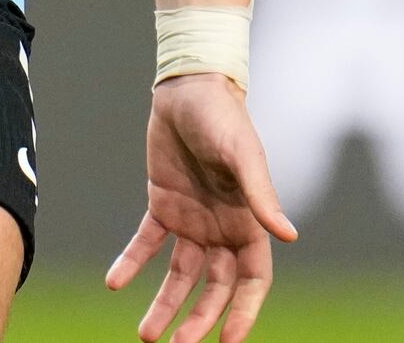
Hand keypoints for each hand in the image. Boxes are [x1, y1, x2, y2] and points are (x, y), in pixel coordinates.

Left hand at [105, 74, 298, 342]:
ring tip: (146, 334)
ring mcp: (192, 219)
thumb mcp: (243, 154)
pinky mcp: (162, 205)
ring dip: (164, 304)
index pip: (252, 280)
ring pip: (180, 276)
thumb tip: (288, 236)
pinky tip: (115, 281)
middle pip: (214, 288)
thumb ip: (262, 195)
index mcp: (248, 221)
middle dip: (198, 319)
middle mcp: (222, 227)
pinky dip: (132, 263)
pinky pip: (146, 244)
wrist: (188, 86)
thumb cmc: (224, 117)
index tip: (227, 341)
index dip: (243, 311)